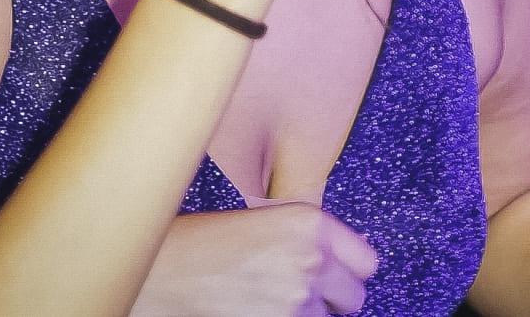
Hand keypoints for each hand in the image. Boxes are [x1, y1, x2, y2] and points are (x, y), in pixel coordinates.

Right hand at [129, 203, 377, 315]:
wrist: (161, 270)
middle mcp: (312, 258)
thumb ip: (310, 238)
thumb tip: (345, 260)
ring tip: (268, 299)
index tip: (339, 277)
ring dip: (306, 315)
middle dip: (332, 299)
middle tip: (298, 292)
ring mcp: (298, 297)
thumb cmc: (202, 242)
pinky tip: (258, 310)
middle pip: (355, 298)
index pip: (368, 261)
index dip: (349, 271)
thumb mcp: (265, 221)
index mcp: (311, 222)